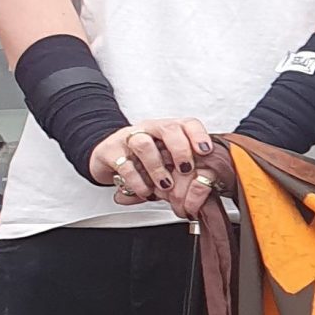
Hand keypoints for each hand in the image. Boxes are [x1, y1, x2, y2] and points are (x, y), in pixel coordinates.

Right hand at [91, 118, 217, 216]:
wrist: (109, 156)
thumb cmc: (145, 159)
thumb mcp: (168, 160)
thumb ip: (184, 167)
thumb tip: (206, 184)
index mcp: (168, 129)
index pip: (188, 123)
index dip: (199, 135)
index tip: (206, 151)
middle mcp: (150, 129)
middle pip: (168, 129)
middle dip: (180, 150)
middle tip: (185, 169)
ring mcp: (129, 138)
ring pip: (144, 144)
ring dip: (157, 167)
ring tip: (165, 184)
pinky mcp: (111, 152)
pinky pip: (125, 165)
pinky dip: (138, 182)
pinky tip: (145, 191)